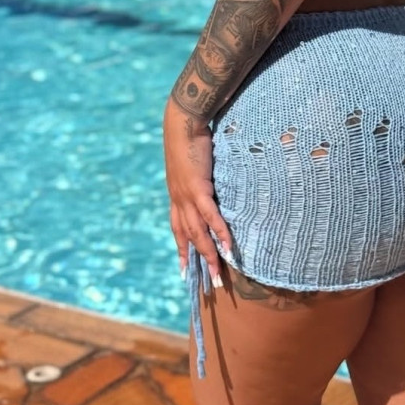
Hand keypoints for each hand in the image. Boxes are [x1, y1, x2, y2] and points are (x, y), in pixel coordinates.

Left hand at [163, 97, 232, 284]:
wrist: (183, 121)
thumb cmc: (189, 137)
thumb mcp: (192, 162)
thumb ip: (199, 175)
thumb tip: (209, 180)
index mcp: (176, 195)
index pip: (178, 228)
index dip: (182, 249)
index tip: (184, 270)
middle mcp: (179, 200)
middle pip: (188, 237)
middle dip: (198, 261)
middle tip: (209, 282)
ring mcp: (186, 196)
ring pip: (198, 233)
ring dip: (210, 254)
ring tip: (220, 273)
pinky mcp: (197, 188)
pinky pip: (210, 216)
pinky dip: (219, 232)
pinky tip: (227, 245)